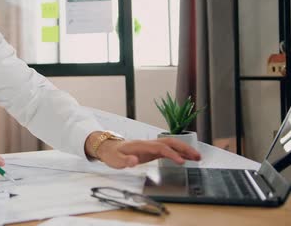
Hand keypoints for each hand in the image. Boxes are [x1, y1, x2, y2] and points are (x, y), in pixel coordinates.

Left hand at [87, 135, 201, 168]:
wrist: (107, 147)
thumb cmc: (112, 154)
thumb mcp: (115, 160)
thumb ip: (125, 161)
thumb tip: (134, 161)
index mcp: (141, 145)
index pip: (160, 148)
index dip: (172, 154)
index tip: (181, 162)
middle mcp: (148, 144)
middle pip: (170, 142)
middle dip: (184, 148)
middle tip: (197, 156)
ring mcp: (150, 146)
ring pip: (170, 145)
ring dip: (184, 150)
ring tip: (197, 157)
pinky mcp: (151, 151)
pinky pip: (167, 150)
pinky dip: (177, 153)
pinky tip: (185, 158)